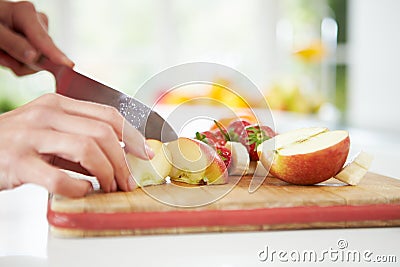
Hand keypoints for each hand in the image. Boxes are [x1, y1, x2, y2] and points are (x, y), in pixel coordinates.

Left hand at [0, 0, 72, 74]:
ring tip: (3, 51)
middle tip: (1, 54)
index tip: (68, 64)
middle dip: (20, 60)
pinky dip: (18, 63)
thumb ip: (12, 43)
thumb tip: (34, 56)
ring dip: (16, 62)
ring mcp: (41, 33)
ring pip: (37, 62)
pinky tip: (9, 53)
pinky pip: (35, 64)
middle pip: (40, 54)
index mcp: (26, 13)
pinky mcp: (40, 44)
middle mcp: (38, 22)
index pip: (42, 38)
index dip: (54, 53)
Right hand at [0, 93, 153, 196]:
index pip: (108, 114)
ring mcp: (31, 135)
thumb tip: (120, 158)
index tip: (147, 153)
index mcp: (59, 104)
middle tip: (128, 181)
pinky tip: (82, 192)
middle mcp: (47, 113)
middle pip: (103, 133)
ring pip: (87, 149)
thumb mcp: (49, 132)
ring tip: (110, 187)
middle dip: (123, 160)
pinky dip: (79, 188)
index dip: (133, 135)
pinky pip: (60, 178)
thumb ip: (81, 140)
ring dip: (107, 173)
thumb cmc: (16, 144)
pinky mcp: (17, 162)